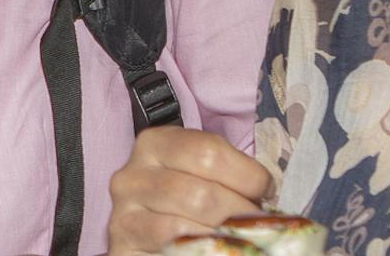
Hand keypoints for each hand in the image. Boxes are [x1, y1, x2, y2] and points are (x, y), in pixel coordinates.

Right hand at [106, 126, 272, 253]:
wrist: (155, 237)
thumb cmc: (187, 202)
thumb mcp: (201, 174)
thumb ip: (226, 173)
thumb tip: (267, 190)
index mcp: (154, 144)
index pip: (209, 152)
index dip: (248, 175)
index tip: (263, 191)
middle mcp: (131, 175)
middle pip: (202, 194)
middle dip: (238, 214)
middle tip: (253, 224)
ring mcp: (123, 214)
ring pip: (186, 227)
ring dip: (223, 236)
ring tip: (236, 238)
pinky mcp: (123, 247)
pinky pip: (173, 249)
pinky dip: (203, 250)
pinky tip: (213, 248)